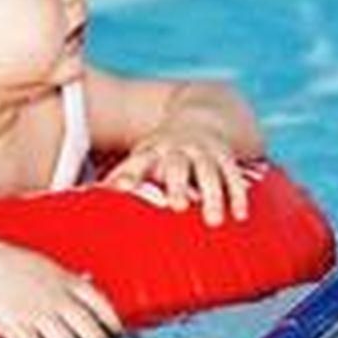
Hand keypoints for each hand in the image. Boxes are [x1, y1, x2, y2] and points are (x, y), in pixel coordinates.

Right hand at [0, 242, 122, 337]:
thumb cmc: (10, 265)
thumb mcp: (45, 265)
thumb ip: (68, 278)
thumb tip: (90, 281)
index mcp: (67, 281)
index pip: (102, 305)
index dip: (113, 324)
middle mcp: (57, 299)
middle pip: (90, 332)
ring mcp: (39, 314)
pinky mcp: (19, 326)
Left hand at [104, 125, 248, 226]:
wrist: (200, 117)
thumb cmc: (163, 148)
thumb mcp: (143, 154)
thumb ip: (124, 174)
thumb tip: (97, 196)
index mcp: (154, 149)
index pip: (140, 160)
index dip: (130, 173)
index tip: (121, 188)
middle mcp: (180, 148)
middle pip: (178, 165)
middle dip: (178, 184)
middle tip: (178, 207)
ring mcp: (205, 151)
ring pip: (209, 172)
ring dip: (212, 196)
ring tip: (213, 221)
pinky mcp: (226, 157)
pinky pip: (234, 176)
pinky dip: (237, 194)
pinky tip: (239, 215)